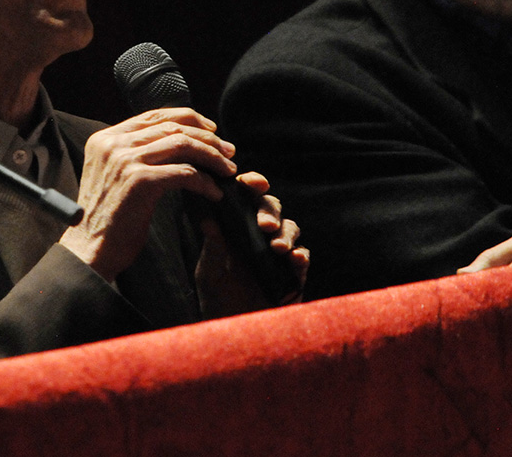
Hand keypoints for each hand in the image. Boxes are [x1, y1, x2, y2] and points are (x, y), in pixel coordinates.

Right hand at [60, 108, 237, 280]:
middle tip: (228, 151)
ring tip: (227, 170)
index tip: (212, 129)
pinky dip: (204, 182)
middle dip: (207, 137)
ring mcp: (125, 160)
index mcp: (105, 138)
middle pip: (172, 126)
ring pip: (182, 144)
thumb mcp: (114, 175)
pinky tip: (214, 193)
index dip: (188, 117)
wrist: (88, 250)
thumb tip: (175, 140)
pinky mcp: (139, 181)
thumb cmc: (108, 219)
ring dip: (211, 156)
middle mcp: (113, 144)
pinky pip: (184, 173)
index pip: (154, 115)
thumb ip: (134, 154)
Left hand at [195, 171, 309, 317]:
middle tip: (263, 225)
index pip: (248, 197)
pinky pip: (303, 257)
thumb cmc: (217, 296)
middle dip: (270, 212)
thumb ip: (213, 247)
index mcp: (238, 225)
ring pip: (291, 228)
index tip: (251, 183)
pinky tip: (294, 259)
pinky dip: (300, 255)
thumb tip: (208, 220)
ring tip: (276, 248)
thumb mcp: (209, 271)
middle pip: (273, 208)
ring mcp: (280, 252)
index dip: (252, 184)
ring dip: (285, 234)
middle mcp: (261, 234)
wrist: (232, 328)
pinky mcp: (295, 272)